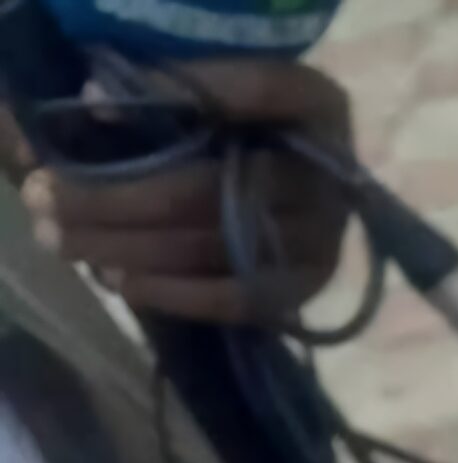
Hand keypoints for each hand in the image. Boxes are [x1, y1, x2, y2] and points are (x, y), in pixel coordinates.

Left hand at [22, 59, 351, 323]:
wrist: (294, 187)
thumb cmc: (242, 128)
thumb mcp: (218, 92)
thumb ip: (170, 91)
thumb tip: (96, 106)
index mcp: (315, 102)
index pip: (254, 90)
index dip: (179, 94)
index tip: (94, 107)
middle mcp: (331, 170)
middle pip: (209, 187)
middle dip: (114, 195)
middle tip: (46, 196)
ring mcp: (324, 233)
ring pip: (211, 246)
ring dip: (126, 246)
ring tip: (65, 240)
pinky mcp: (309, 283)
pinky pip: (235, 298)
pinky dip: (172, 292)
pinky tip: (120, 280)